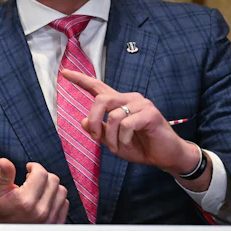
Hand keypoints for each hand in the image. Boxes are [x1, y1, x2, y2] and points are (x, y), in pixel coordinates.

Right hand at [0, 158, 68, 230]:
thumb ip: (4, 174)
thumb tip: (4, 161)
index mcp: (25, 200)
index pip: (41, 173)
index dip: (34, 166)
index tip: (28, 168)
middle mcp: (40, 210)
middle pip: (53, 180)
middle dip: (43, 175)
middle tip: (32, 178)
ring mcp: (49, 219)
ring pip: (61, 191)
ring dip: (51, 186)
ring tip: (38, 188)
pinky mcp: (54, 225)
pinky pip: (64, 204)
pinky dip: (57, 198)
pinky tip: (45, 198)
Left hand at [60, 69, 198, 173]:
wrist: (165, 157)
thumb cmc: (140, 147)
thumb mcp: (114, 141)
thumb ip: (99, 130)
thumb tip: (82, 121)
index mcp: (119, 103)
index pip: (97, 86)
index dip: (80, 79)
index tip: (64, 72)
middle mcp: (129, 98)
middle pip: (101, 99)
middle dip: (93, 120)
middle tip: (95, 137)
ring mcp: (141, 104)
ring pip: (113, 116)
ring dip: (111, 137)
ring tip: (118, 147)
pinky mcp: (150, 113)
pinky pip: (127, 124)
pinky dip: (123, 139)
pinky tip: (129, 144)